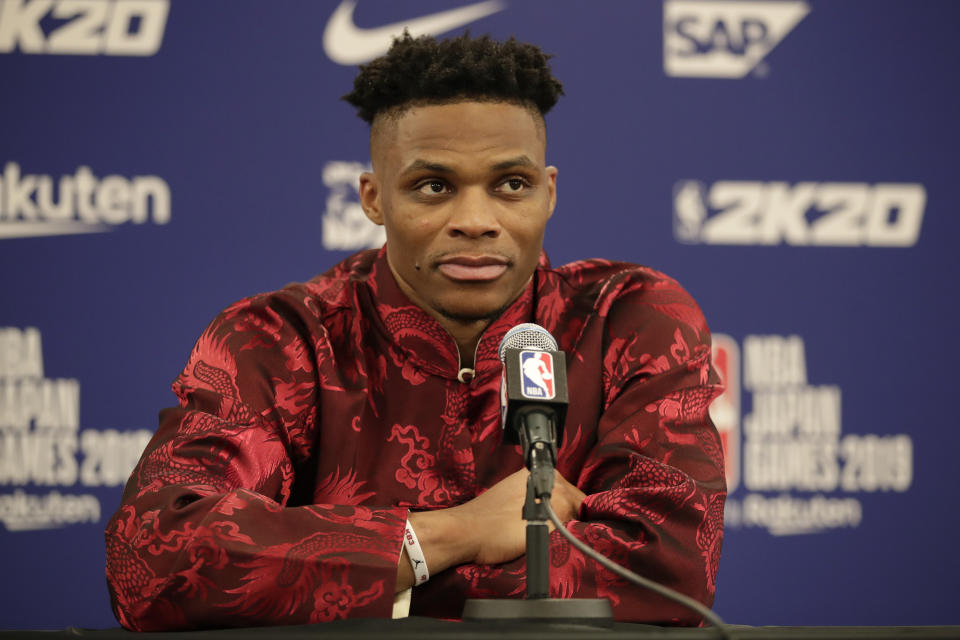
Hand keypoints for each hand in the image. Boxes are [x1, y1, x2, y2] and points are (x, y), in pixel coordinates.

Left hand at [453, 467, 584, 564]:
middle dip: (569, 518)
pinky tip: (531, 528)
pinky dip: (541, 515)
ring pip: (554, 502)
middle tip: (562, 539)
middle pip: (569, 499)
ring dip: (555, 518)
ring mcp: (525, 480)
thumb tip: (583, 520)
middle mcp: (538, 474)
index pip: (582, 502)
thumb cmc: (498, 534)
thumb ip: (567, 520)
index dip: (584, 522)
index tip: (580, 538)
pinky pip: (539, 502)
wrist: (464, 533)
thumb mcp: (542, 529)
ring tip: (546, 535)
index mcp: (548, 478)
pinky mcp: (514, 489)